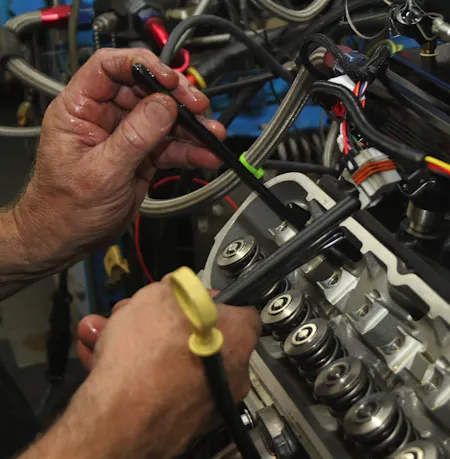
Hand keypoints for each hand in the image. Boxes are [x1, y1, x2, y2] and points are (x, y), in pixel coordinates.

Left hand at [12, 48, 224, 269]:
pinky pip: (172, 146)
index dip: (141, 66)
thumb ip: (135, 137)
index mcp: (80, 109)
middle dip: (177, 98)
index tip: (168, 80)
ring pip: (165, 119)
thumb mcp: (101, 171)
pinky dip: (191, 150)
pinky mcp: (143, 156)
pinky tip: (207, 155)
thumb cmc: (64, 209)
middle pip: (146, 90)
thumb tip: (163, 105)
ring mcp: (127, 136)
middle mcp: (105, 117)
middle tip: (198, 107)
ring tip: (212, 134)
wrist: (68, 240)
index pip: (109, 68)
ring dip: (192, 127)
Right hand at [70, 281, 259, 456]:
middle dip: (160, 323)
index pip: (237, 309)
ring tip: (102, 334)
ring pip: (172, 362)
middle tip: (131, 315)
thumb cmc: (148, 354)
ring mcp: (209, 401)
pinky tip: (101, 360)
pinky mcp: (184, 423)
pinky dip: (135, 375)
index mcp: (239, 336)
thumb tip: (178, 288)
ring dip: (138, 345)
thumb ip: (176, 289)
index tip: (183, 299)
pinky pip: (160, 389)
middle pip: (197, 336)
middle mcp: (233, 372)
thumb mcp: (159, 296)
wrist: (122, 419)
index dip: (206, 299)